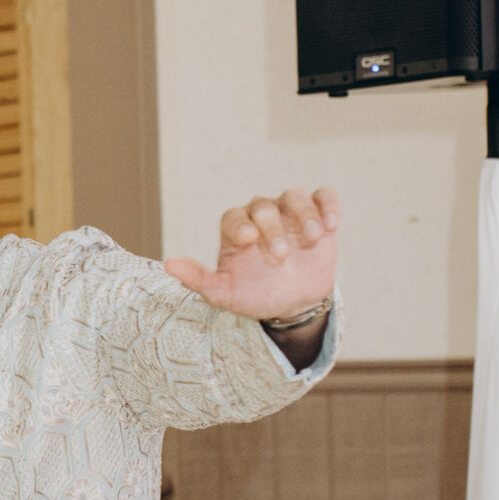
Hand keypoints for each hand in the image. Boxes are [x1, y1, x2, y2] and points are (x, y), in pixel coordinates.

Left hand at [164, 187, 339, 320]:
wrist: (293, 303)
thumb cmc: (255, 295)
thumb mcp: (225, 294)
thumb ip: (198, 279)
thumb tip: (169, 264)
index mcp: (236, 230)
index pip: (233, 216)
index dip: (240, 224)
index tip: (249, 239)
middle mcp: (261, 217)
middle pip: (262, 205)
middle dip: (272, 227)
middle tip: (280, 256)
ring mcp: (290, 214)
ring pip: (293, 196)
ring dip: (303, 213)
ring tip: (312, 238)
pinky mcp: (318, 215)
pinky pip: (323, 196)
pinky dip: (327, 205)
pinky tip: (330, 226)